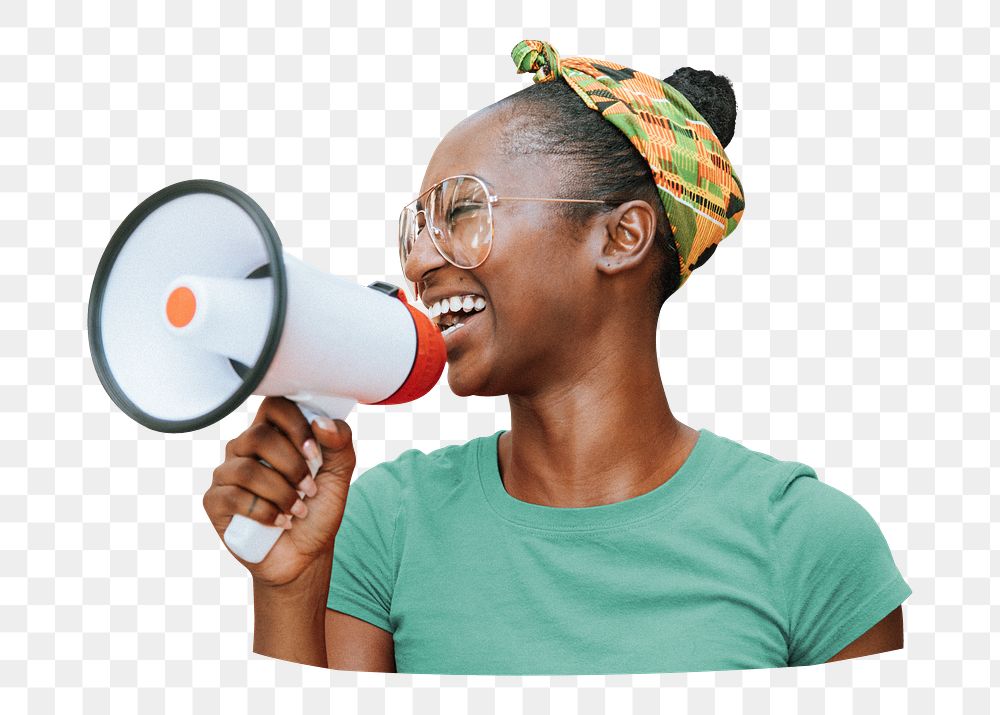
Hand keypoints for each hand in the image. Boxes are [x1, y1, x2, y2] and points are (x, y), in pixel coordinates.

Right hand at [202, 396, 356, 587]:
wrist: (305, 554)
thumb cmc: (318, 508)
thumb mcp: (340, 473)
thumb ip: (339, 442)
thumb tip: (320, 422)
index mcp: (274, 433)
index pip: (274, 405)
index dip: (295, 425)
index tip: (314, 452)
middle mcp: (245, 448)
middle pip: (258, 436)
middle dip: (292, 465)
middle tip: (309, 488)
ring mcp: (227, 474)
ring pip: (247, 469)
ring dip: (281, 493)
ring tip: (298, 509)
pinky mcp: (215, 501)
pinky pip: (233, 496)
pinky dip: (265, 512)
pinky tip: (280, 522)